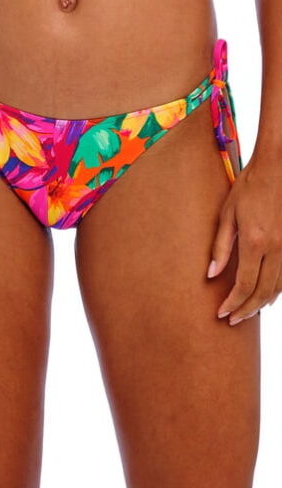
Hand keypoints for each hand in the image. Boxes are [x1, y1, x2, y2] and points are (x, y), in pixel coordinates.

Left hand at [207, 155, 281, 324]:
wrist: (278, 167)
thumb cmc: (248, 187)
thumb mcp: (227, 215)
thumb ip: (220, 247)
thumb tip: (211, 275)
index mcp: (255, 242)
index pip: (244, 285)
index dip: (233, 303)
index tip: (222, 314)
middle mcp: (277, 248)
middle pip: (263, 291)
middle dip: (247, 309)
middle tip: (233, 320)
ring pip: (279, 287)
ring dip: (263, 302)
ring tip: (248, 311)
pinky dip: (278, 289)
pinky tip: (268, 295)